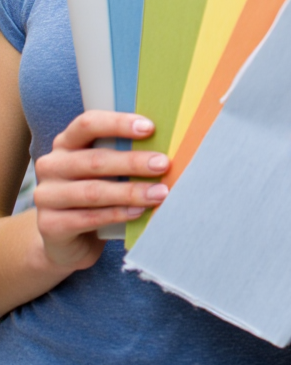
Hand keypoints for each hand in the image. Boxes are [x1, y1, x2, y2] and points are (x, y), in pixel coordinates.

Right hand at [33, 112, 168, 269]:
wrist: (70, 240)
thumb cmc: (99, 192)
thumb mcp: (108, 169)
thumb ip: (126, 153)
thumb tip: (170, 143)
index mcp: (67, 142)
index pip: (88, 124)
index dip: (119, 124)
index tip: (150, 128)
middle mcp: (52, 165)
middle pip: (95, 160)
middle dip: (133, 162)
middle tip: (163, 164)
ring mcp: (46, 196)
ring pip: (93, 191)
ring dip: (131, 191)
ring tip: (160, 193)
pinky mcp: (50, 225)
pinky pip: (88, 218)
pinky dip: (118, 214)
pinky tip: (139, 212)